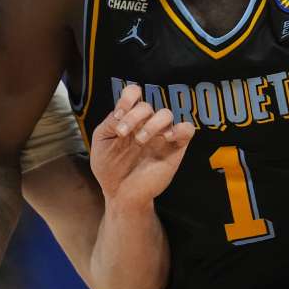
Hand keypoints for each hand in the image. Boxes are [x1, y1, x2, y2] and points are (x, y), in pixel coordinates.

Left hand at [90, 84, 194, 207]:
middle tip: (123, 134)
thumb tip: (121, 111)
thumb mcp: (101, 142)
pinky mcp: (175, 149)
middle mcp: (145, 124)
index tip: (119, 115)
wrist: (120, 194)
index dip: (128, 97)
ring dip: (152, 123)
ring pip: (166, 113)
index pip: (134, 94)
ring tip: (140, 140)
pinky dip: (179, 128)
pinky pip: (187, 130)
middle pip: (147, 105)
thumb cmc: (109, 168)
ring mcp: (161, 136)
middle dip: (133, 116)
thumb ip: (109, 122)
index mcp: (128, 119)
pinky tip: (165, 138)